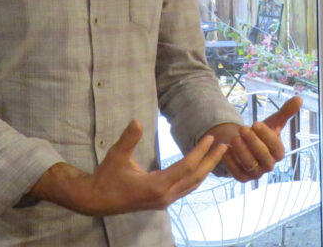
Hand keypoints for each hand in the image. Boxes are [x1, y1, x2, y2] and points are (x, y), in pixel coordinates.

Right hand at [28, 119, 226, 216]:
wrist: (97, 200)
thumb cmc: (107, 176)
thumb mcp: (116, 155)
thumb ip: (128, 139)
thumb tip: (137, 120)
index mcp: (157, 185)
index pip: (186, 167)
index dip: (200, 151)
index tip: (211, 138)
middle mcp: (165, 196)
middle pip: (195, 177)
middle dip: (211, 160)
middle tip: (225, 145)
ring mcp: (165, 201)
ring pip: (192, 185)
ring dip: (206, 169)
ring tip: (218, 154)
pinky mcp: (162, 201)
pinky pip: (186, 188)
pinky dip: (196, 177)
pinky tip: (202, 167)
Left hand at [208, 96, 303, 181]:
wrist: (245, 145)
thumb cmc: (261, 134)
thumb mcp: (272, 122)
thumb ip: (285, 112)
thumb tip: (299, 98)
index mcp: (278, 154)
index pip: (275, 147)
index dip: (266, 135)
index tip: (255, 123)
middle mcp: (269, 165)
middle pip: (263, 157)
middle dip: (252, 142)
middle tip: (243, 129)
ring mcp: (256, 173)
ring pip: (250, 165)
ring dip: (241, 151)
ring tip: (234, 138)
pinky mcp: (243, 177)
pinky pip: (237, 173)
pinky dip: (231, 162)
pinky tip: (226, 149)